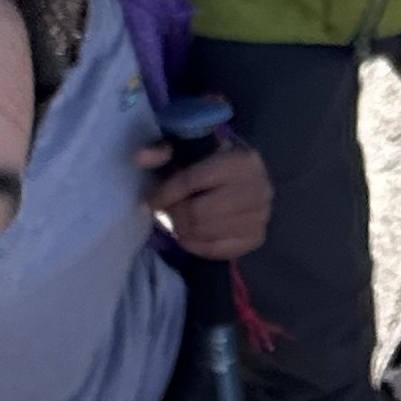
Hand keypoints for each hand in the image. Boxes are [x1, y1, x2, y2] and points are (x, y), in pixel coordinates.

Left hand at [141, 137, 275, 262]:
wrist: (246, 179)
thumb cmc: (214, 162)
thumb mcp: (191, 150)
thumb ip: (163, 151)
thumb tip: (140, 157)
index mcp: (241, 161)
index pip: (193, 181)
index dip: (166, 193)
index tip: (150, 200)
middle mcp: (257, 189)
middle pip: (198, 213)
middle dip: (175, 214)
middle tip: (167, 211)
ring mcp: (261, 216)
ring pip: (205, 233)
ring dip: (183, 230)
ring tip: (179, 220)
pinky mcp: (257, 238)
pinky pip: (216, 250)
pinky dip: (196, 245)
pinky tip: (191, 234)